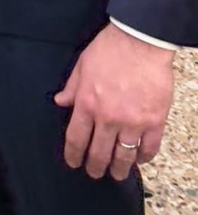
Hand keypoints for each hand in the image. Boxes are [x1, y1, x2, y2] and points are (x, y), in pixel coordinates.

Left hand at [54, 22, 174, 180]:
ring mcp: (132, 121)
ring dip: (119, 169)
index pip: (76, 138)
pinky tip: (139, 159)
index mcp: (87, 103)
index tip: (73, 162)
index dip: (73, 155)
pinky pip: (149, 148)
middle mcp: (108, 117)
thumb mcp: (82, 65)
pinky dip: (143, 157)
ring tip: (117, 174)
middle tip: (94, 173)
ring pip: (124, 157)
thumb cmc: (110, 49)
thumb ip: (71, 87)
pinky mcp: (154, 121)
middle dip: (95, 168)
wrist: (140, 41)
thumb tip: (60, 102)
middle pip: (99, 153)